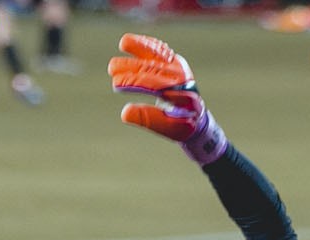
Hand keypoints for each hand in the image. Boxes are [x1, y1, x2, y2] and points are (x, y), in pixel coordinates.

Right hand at [107, 33, 227, 163]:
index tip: (116, 84)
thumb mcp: (167, 128)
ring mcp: (180, 68)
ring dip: (140, 47)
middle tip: (112, 69)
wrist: (197, 115)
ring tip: (123, 43)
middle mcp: (183, 79)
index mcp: (184, 97)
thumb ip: (147, 119)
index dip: (135, 83)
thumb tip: (124, 113)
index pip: (156, 86)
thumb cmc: (180, 123)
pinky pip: (160, 49)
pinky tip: (130, 41)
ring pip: (159, 54)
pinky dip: (146, 44)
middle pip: (154, 69)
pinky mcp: (175, 61)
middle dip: (132, 67)